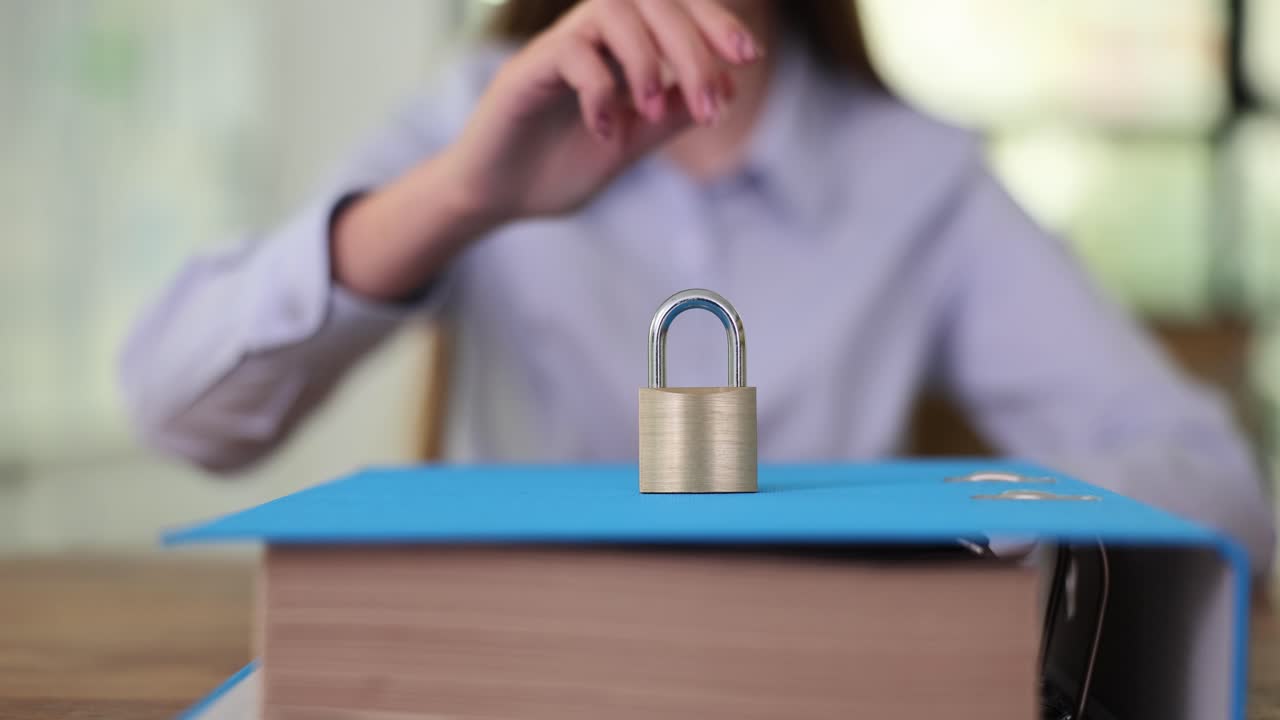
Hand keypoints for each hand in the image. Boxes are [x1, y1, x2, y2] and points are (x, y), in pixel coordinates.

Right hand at [442, 0, 763, 222]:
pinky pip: (570, 51)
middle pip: (652, 0)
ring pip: (612, 9)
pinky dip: (599, 88)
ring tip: (651, 112)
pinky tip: (605, 130)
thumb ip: (671, 116)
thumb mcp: (631, 145)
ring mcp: (558, 47)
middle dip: (694, 48)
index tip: (750, 58)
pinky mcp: (526, 70)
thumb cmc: (558, 168)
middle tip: (711, 107)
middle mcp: (591, 36)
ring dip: (647, 60)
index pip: (675, 8)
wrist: (496, 199)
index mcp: (621, 48)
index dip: (716, 22)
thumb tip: (727, 86)